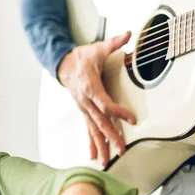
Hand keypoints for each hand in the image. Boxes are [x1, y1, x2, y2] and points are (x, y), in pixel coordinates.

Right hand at [57, 32, 135, 165]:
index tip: (132, 119)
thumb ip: (114, 43)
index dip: (118, 111)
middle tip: (121, 150)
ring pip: (93, 129)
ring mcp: (83, 108)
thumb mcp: (97, 48)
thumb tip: (128, 34)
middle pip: (99, 122)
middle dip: (110, 137)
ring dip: (100, 145)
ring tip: (107, 160)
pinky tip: (94, 155)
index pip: (105, 103)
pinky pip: (88, 129)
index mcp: (90, 87)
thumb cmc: (81, 58)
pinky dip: (91, 143)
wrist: (62, 64)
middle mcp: (85, 101)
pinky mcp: (84, 111)